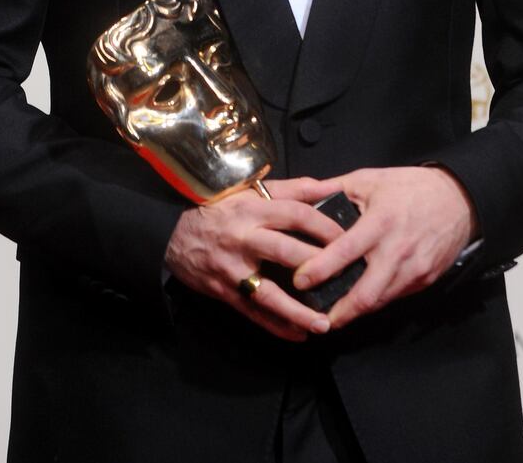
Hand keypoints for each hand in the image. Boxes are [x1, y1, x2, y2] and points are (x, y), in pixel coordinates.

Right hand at [164, 176, 343, 341]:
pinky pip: (254, 313)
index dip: (324, 226)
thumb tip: (328, 187)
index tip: (349, 238)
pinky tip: (299, 335)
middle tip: (347, 279)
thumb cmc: (220, 210)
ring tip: (324, 324)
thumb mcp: (250, 192)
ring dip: (298, 311)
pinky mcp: (225, 291)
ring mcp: (233, 268)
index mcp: (253, 209)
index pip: (296, 215)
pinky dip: (277, 326)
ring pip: (269, 292)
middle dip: (319, 267)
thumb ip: (291, 189)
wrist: (173, 235)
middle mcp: (243, 238)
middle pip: (286, 252)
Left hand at [292, 167, 477, 329]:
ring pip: (380, 301)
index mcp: (380, 222)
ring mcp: (414, 269)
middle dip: (339, 312)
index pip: (345, 251)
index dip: (320, 269)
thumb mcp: (368, 179)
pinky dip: (376, 300)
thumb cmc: (409, 187)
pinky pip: (395, 296)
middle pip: (366, 293)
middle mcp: (398, 250)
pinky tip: (361, 299)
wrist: (458, 199)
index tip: (299, 281)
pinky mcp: (425, 280)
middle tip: (315, 318)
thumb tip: (296, 193)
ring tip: (332, 314)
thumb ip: (330, 189)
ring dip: (356, 311)